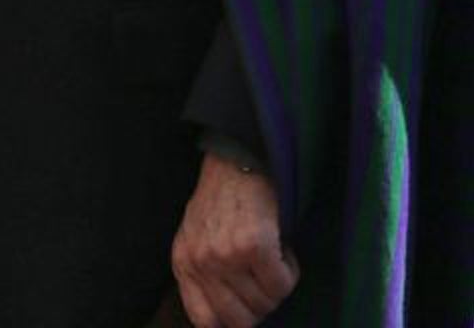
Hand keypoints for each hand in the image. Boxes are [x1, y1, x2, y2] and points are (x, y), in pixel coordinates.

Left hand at [172, 151, 298, 327]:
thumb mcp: (196, 238)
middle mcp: (201, 263)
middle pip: (240, 320)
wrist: (236, 162)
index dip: (232, 324)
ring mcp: (226, 255)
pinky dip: (290, 271)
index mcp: (183, 264)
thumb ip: (204, 275)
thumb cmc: (220, 201)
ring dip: (277, 285)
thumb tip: (231, 319)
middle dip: (261, 307)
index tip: (248, 314)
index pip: (205, 320)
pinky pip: (282, 284)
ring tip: (271, 256)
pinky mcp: (254, 246)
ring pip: (266, 302)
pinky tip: (282, 249)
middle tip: (266, 283)